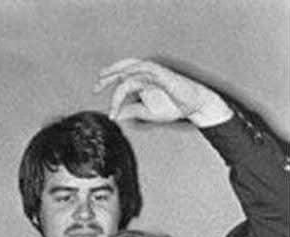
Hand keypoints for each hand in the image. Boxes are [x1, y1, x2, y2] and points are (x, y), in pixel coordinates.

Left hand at [94, 58, 231, 127]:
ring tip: (107, 84)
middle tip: (96, 87)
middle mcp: (147, 74)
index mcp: (143, 80)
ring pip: (131, 69)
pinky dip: (133, 75)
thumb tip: (117, 115)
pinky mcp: (162, 74)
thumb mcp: (148, 113)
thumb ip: (132, 111)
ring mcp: (155, 72)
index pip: (123, 78)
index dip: (111, 89)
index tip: (109, 113)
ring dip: (118, 75)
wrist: (193, 105)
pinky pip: (144, 70)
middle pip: (124, 68)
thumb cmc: (173, 106)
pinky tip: (124, 83)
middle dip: (109, 75)